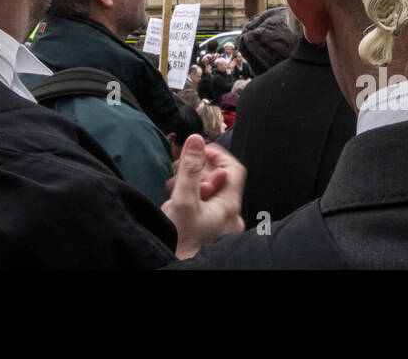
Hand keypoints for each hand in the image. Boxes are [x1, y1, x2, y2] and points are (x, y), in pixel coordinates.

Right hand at [161, 134, 244, 258]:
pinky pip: (206, 206)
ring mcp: (221, 225)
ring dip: (193, 183)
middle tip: (179, 167)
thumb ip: (190, 169)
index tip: (198, 150)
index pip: (233, 169)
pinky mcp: (210, 231)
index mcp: (230, 206)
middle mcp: (230, 215)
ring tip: (174, 186)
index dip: (217, 155)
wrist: (175, 267)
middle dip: (199, 169)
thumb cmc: (182, 240)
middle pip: (221, 180)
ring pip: (211, 193)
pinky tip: (176, 201)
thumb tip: (196, 141)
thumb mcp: (183, 199)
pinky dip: (192, 198)